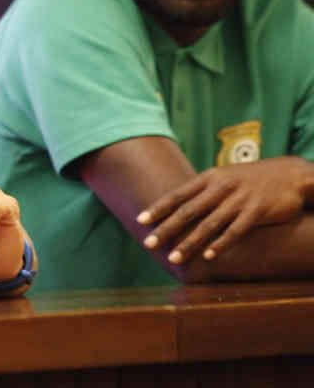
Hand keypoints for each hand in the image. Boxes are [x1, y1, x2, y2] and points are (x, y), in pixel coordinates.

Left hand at [138, 157, 313, 263]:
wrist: (291, 174)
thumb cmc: (251, 179)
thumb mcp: (224, 177)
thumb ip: (202, 191)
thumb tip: (177, 206)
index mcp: (209, 178)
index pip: (178, 194)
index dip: (158, 208)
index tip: (140, 221)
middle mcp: (221, 187)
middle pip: (188, 211)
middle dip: (166, 228)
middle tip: (149, 244)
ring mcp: (239, 199)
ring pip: (208, 224)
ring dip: (189, 242)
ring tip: (173, 258)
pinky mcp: (257, 211)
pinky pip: (236, 230)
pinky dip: (221, 243)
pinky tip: (208, 256)